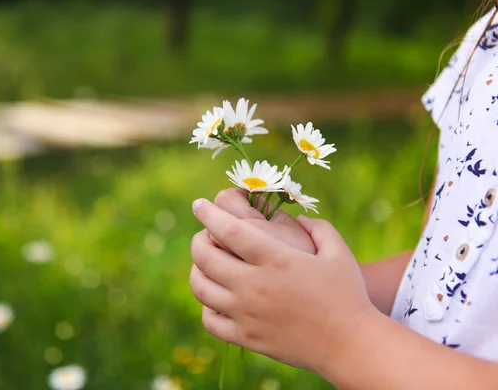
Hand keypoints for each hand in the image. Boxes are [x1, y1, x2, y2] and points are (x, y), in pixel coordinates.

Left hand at [189, 198, 375, 372]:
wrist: (351, 344)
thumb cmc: (348, 294)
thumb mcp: (338, 251)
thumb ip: (317, 227)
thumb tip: (297, 218)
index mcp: (276, 259)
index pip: (229, 230)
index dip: (208, 214)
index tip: (198, 204)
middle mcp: (255, 285)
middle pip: (206, 256)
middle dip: (197, 239)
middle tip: (202, 234)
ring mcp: (247, 314)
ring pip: (202, 287)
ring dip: (197, 270)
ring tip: (205, 264)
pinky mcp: (246, 338)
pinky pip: (210, 320)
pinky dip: (207, 305)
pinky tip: (217, 297)